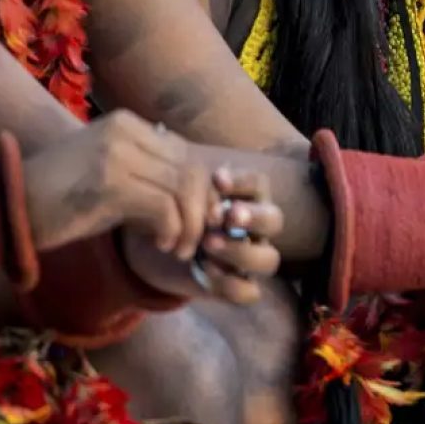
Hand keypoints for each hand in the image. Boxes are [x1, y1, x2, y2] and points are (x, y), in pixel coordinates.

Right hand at [20, 111, 214, 259]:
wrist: (9, 208)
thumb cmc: (62, 199)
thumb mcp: (111, 175)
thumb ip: (149, 173)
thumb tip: (200, 196)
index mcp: (127, 124)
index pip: (187, 154)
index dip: (202, 192)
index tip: (198, 221)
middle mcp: (125, 131)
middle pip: (192, 169)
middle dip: (201, 211)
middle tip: (195, 240)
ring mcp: (116, 154)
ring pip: (183, 189)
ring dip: (189, 226)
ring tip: (178, 247)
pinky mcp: (109, 183)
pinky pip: (164, 207)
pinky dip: (171, 231)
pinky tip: (160, 245)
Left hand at [115, 171, 282, 303]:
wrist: (150, 248)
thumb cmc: (168, 211)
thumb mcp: (170, 190)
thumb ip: (176, 172)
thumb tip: (162, 131)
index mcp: (243, 198)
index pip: (260, 185)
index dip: (243, 183)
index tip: (216, 179)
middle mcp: (253, 228)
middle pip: (274, 220)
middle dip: (253, 217)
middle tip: (226, 215)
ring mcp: (247, 259)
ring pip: (269, 259)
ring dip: (241, 251)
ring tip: (207, 244)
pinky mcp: (235, 287)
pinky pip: (249, 292)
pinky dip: (230, 283)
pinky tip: (205, 270)